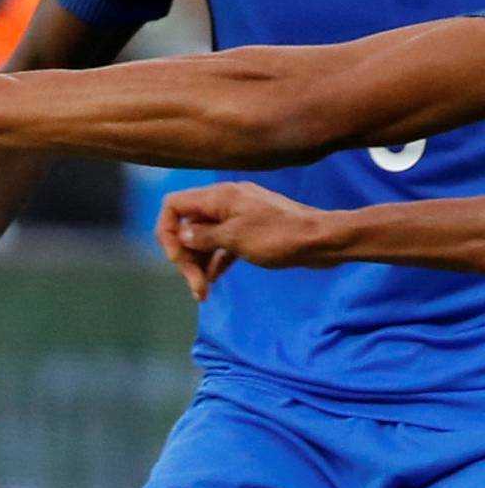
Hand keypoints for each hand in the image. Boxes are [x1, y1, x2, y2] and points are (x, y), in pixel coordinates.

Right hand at [155, 181, 329, 300]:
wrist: (321, 240)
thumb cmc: (278, 237)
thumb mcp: (235, 238)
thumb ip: (203, 236)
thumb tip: (181, 234)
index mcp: (219, 197)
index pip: (173, 206)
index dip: (167, 232)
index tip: (177, 259)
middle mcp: (225, 202)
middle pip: (187, 226)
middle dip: (185, 256)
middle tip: (194, 284)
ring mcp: (239, 216)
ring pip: (204, 238)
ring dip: (199, 263)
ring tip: (203, 290)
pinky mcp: (251, 230)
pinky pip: (222, 244)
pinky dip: (215, 260)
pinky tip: (214, 280)